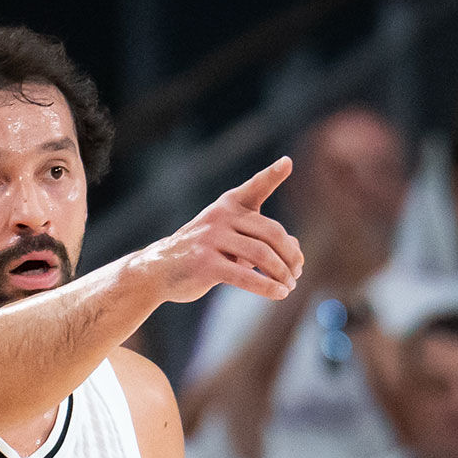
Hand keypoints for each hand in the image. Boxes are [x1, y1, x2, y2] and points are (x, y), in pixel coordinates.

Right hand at [131, 157, 303, 304]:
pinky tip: (279, 294)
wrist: (159, 270)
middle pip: (270, 232)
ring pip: (260, 254)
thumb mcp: (231, 240)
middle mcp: (221, 216)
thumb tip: (297, 253)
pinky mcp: (205, 264)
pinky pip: (244, 276)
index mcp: (228, 205)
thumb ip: (262, 240)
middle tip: (297, 272)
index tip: (287, 163)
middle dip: (289, 255)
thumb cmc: (203, 253)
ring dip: (281, 273)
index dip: (272, 175)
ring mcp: (211, 238)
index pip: (255, 187)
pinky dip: (266, 286)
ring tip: (290, 286)